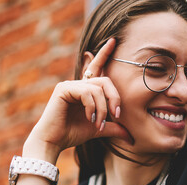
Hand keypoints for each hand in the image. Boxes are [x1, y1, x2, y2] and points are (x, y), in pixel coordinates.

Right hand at [23, 38, 132, 163]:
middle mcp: (78, 84)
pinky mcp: (63, 89)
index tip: (114, 41)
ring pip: (98, 88)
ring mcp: (70, 85)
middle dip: (114, 98)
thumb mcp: (99, 128)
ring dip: (103, 108)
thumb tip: (132, 138)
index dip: (104, 54)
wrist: (54, 142)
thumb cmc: (73, 133)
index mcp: (86, 90)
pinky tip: (89, 118)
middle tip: (117, 115)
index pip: (96, 69)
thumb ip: (114, 128)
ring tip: (99, 124)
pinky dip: (92, 107)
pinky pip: (87, 92)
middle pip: (105, 81)